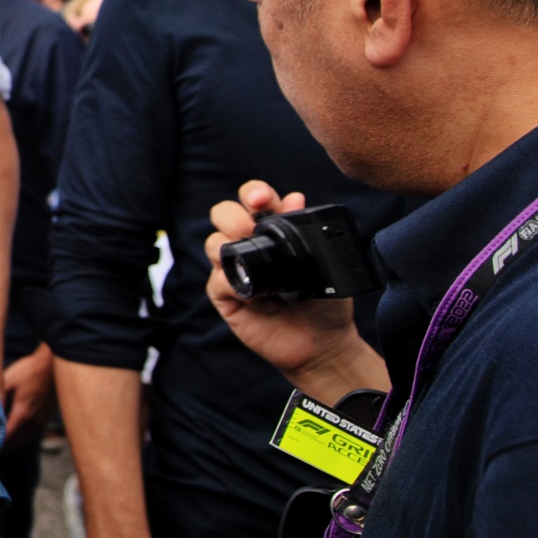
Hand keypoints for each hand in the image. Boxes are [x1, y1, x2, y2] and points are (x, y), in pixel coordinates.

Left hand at [0, 343, 53, 450]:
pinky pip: (31, 433)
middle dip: (0, 448)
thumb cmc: (28, 370)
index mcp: (22, 414)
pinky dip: (20, 437)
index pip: (6, 438)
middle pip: (14, 443)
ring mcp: (41, 420)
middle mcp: (33, 421)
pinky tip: (12, 435)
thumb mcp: (8, 380)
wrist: (52, 365)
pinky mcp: (46, 417)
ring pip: (23, 439)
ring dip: (10, 444)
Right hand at [204, 181, 386, 403]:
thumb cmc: (325, 302)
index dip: (254, 193)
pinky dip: (230, 281)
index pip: (253, 200)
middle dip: (232, 214)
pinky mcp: (226, 297)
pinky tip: (252, 292)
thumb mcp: (324, 263)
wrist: (324, 343)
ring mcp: (234, 270)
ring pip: (213, 242)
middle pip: (222, 213)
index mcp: (272, 231)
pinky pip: (216, 280)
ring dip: (226, 244)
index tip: (262, 200)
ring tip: (248, 256)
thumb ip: (308, 231)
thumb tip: (294, 198)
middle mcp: (248, 246)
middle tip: (250, 227)